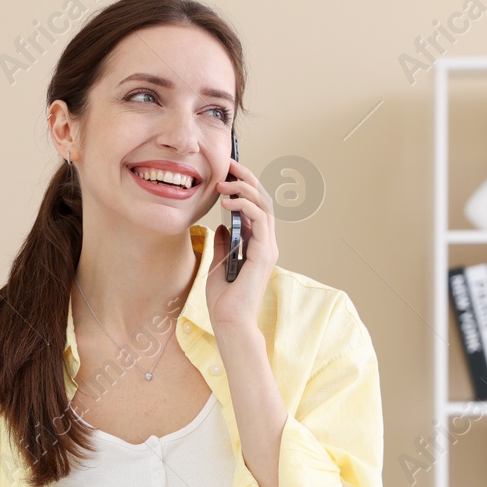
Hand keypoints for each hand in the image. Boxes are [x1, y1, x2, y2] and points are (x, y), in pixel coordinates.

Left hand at [206, 156, 277, 331]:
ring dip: (244, 189)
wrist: (229, 322)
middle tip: (229, 164)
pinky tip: (228, 202)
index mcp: (257, 245)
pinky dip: (245, 206)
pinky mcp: (264, 253)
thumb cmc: (224, 300)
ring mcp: (267, 248)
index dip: (243, 187)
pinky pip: (259, 220)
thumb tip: (221, 226)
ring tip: (224, 183)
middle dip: (247, 179)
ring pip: (264, 206)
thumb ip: (224, 244)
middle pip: (263, 201)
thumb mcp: (219, 264)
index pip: (255, 208)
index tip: (227, 172)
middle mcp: (266, 244)